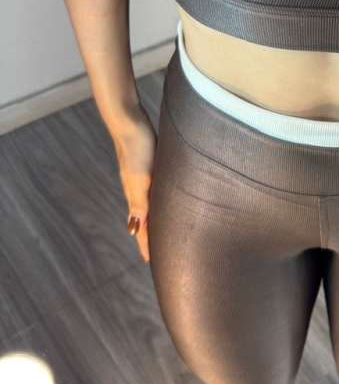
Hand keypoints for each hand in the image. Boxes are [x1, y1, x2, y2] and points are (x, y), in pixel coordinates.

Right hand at [111, 105, 155, 262]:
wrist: (129, 121)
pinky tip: (165, 199)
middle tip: (162, 253)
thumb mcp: (140, 177)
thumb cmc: (138, 147)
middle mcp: (139, 190)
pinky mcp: (148, 167)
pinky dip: (159, 202)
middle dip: (153, 236)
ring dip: (157, 220)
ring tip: (165, 231)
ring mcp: (143, 178)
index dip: (147, 244)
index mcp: (137, 196)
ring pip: (151, 206)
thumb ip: (139, 203)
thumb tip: (135, 230)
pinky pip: (155, 191)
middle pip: (146, 219)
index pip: (143, 227)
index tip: (153, 263)